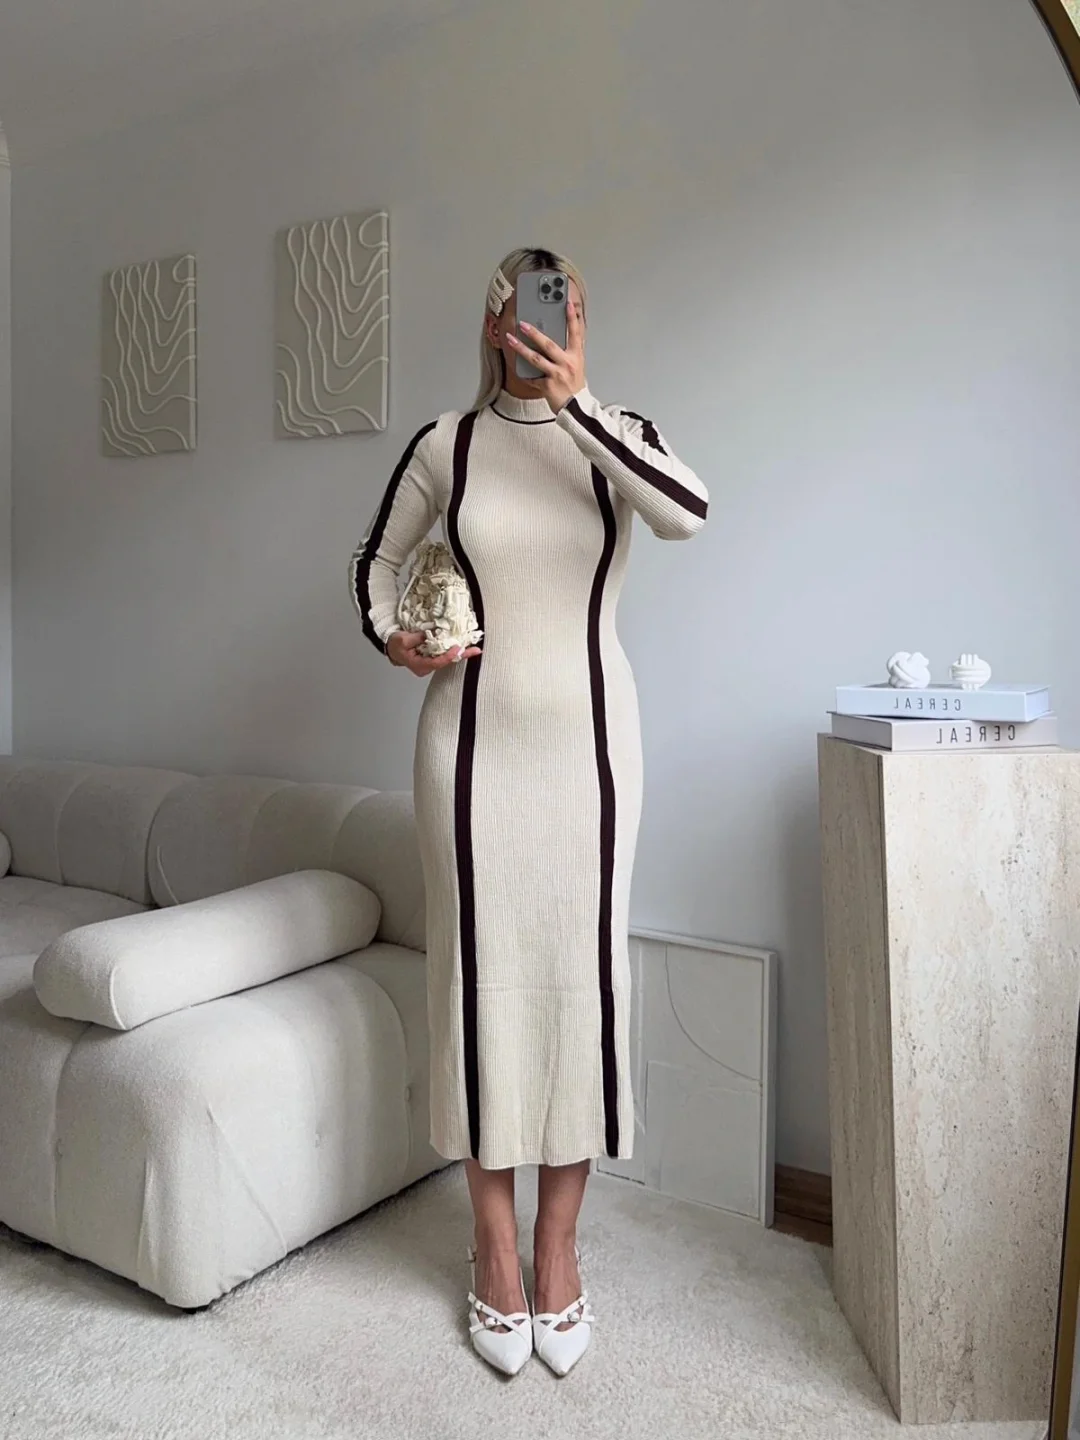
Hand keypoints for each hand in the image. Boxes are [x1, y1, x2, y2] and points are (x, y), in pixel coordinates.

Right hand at [387, 630, 480, 676]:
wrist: (391, 648)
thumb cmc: (395, 645)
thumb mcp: (403, 639)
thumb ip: (417, 638)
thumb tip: (429, 635)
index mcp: (419, 665)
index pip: (437, 662)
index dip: (449, 656)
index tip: (458, 649)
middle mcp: (426, 667)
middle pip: (446, 662)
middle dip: (461, 655)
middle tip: (476, 651)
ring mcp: (430, 664)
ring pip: (447, 659)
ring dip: (460, 653)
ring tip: (474, 649)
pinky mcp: (432, 658)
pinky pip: (445, 655)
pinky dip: (454, 651)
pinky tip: (464, 647)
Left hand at [506, 299, 585, 413]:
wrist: (576, 408)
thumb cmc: (574, 386)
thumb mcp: (577, 364)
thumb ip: (569, 350)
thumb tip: (559, 334)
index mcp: (576, 356)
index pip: (575, 333)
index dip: (571, 318)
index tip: (566, 303)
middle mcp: (567, 364)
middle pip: (549, 345)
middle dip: (534, 333)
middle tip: (523, 323)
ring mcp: (557, 375)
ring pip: (536, 359)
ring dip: (521, 348)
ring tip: (511, 339)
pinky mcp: (548, 387)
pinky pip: (531, 378)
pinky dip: (522, 372)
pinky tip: (513, 364)